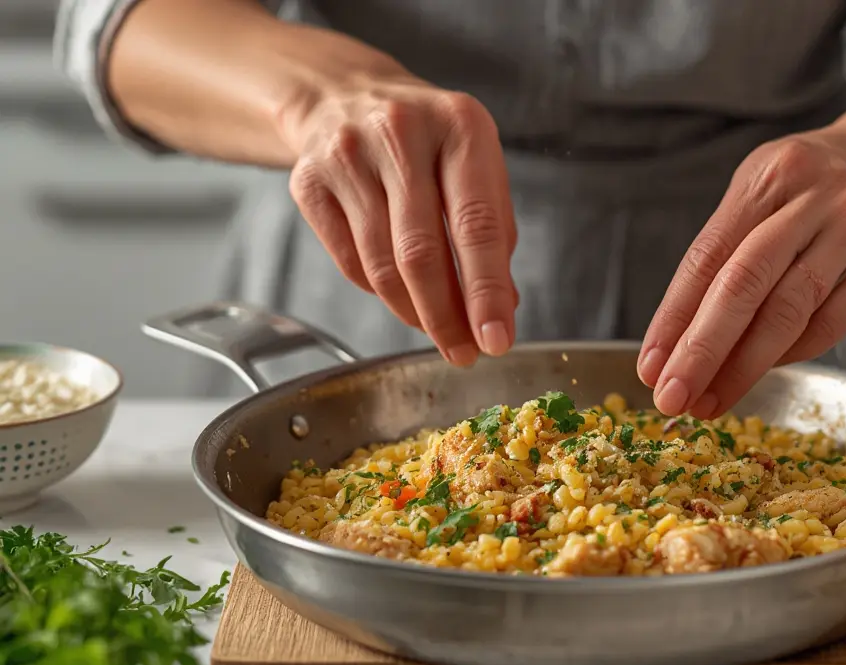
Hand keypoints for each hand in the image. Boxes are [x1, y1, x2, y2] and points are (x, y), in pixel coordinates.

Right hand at [279, 71, 517, 366]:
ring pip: (381, 265)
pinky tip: (400, 293)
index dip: (486, 291)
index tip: (496, 339)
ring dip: (413, 313)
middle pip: (421, 252)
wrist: (346, 96)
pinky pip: (350, 262)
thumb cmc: (429, 141)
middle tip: (464, 352)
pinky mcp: (309, 181)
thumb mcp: (477, 166)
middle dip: (446, 317)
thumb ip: (495, 233)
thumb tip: (500, 309)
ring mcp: (348, 156)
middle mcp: (401, 133)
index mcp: (460, 125)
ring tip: (438, 331)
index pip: (477, 225)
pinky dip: (380, 291)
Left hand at [638, 129, 845, 418]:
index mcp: (770, 174)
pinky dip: (790, 355)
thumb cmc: (807, 189)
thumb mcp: (758, 194)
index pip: (708, 257)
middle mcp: (817, 197)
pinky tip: (763, 371)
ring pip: (790, 313)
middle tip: (672, 397)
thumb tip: (674, 344)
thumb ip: (720, 256)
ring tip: (710, 402)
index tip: (650, 367)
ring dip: (742, 368)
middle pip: (746, 285)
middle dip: (702, 350)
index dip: (673, 318)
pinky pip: (831, 326)